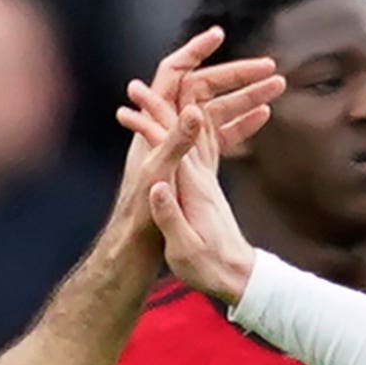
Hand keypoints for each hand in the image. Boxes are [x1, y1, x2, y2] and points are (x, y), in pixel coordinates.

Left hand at [114, 26, 283, 200]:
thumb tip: (195, 109)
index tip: (220, 35)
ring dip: (247, 95)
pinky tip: (265, 116)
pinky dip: (242, 122)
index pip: (176, 73)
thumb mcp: (161, 174)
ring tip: (280, 85)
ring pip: (219, 108)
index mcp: (158, 122)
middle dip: (237, 73)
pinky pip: (222, 134)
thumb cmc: (142, 212)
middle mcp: (170, 126)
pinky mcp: (195, 162)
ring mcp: (184, 143)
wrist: (137, 245)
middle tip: (270, 66)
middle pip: (205, 86)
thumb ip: (177, 141)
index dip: (195, 51)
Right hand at [130, 103, 258, 308]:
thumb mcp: (185, 249)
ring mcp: (206, 180)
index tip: (124, 108)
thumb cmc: (210, 269)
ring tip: (149, 96)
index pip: (169, 145)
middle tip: (132, 87)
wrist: (241, 277)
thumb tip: (157, 185)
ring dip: (173, 110)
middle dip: (158, 105)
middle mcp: (201, 177)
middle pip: (185, 128)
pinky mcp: (207, 187)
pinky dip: (187, 131)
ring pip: (193, 133)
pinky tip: (182, 121)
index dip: (147, 125)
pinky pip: (199, 148)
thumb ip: (170, 215)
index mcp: (193, 188)